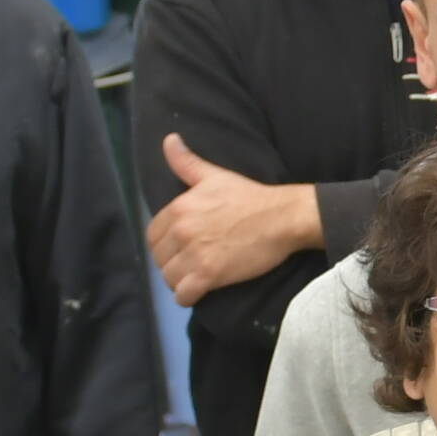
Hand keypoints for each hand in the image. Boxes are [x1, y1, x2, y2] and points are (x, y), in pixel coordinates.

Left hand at [144, 136, 322, 304]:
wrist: (283, 217)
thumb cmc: (251, 196)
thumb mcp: (215, 176)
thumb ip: (187, 162)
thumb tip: (168, 139)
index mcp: (179, 208)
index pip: (153, 235)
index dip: (165, 243)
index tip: (181, 247)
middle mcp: (181, 231)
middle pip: (159, 258)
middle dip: (171, 263)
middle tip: (190, 264)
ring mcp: (195, 254)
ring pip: (169, 278)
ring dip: (179, 281)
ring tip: (194, 278)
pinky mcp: (210, 275)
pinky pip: (183, 294)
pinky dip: (188, 296)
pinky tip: (198, 292)